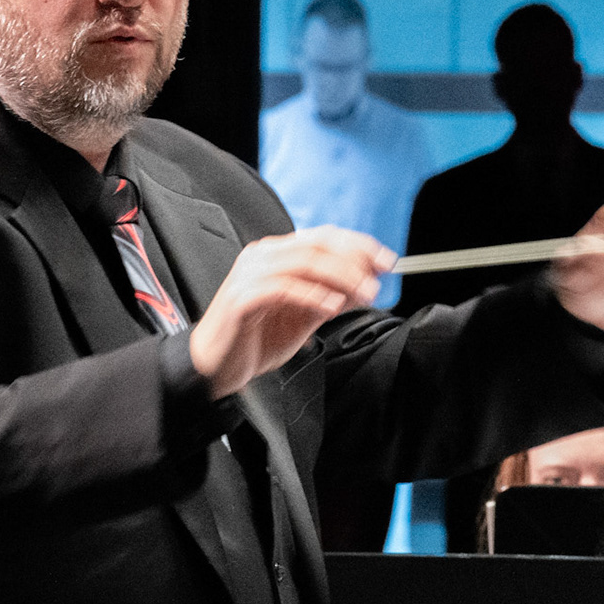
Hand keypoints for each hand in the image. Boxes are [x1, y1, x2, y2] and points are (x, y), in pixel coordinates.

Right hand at [190, 227, 394, 397]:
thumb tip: (367, 286)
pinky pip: (283, 288)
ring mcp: (250, 274)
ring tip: (362, 294)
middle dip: (355, 260)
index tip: (386, 261)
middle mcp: (263, 257)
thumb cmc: (255, 339)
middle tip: (377, 280)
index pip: (324, 237)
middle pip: (317, 244)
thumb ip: (331, 297)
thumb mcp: (304, 316)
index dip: (359, 246)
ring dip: (340, 277)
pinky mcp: (242, 297)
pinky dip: (313, 295)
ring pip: (304, 262)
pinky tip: (331, 307)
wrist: (217, 366)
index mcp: (277, 255)